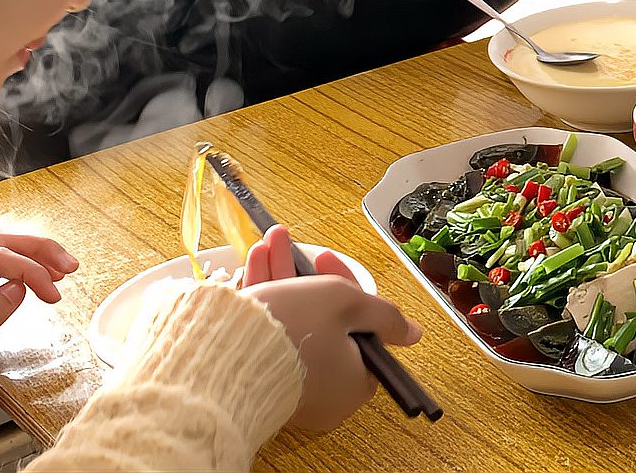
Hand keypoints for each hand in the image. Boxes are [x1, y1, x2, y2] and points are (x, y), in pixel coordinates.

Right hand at [240, 226, 423, 432]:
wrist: (222, 351)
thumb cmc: (293, 329)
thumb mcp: (347, 305)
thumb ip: (384, 314)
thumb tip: (414, 333)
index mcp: (354, 384)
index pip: (360, 329)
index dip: (345, 289)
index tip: (326, 260)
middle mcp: (322, 393)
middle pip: (323, 322)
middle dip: (307, 276)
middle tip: (294, 246)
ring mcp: (286, 387)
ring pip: (292, 322)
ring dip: (282, 278)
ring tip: (272, 241)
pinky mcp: (255, 378)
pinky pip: (267, 334)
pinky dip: (264, 299)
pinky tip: (254, 263)